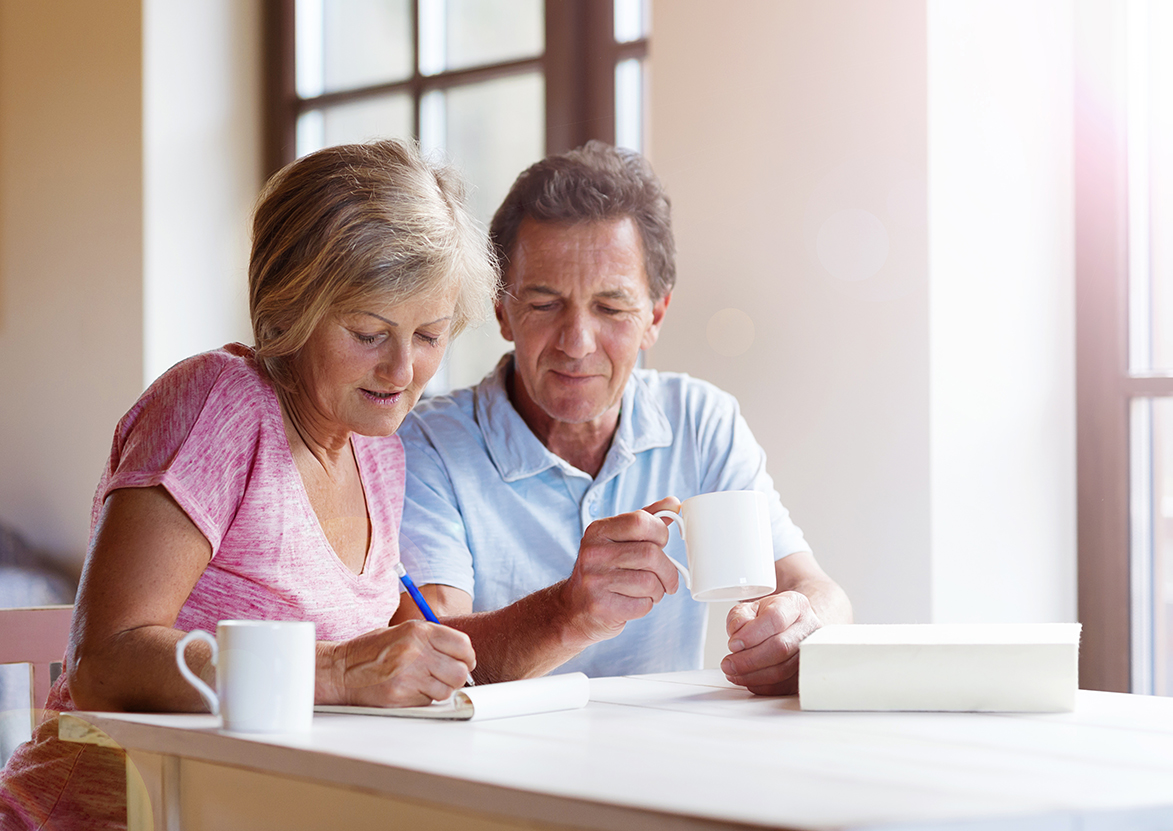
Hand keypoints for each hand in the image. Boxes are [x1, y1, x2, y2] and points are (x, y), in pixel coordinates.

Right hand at [327, 620, 474, 706]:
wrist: (340, 670)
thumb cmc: (370, 651)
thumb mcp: (402, 632)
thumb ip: (432, 640)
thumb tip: (462, 654)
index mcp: (419, 631)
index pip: (463, 645)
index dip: (467, 656)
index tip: (464, 662)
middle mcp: (416, 651)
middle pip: (460, 671)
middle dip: (457, 676)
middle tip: (446, 676)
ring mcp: (409, 675)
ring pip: (447, 690)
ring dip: (440, 690)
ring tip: (423, 682)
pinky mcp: (401, 696)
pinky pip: (428, 701)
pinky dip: (424, 699)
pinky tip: (409, 690)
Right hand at [559, 497, 682, 643]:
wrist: (575, 607)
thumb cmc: (605, 569)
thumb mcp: (618, 539)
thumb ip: (645, 520)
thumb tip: (674, 503)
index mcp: (598, 531)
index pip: (641, 521)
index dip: (660, 533)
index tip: (662, 544)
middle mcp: (593, 553)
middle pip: (651, 554)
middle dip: (668, 570)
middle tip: (668, 578)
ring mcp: (594, 581)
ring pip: (650, 582)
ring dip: (659, 590)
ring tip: (650, 591)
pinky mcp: (601, 606)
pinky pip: (643, 605)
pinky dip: (647, 605)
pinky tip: (636, 602)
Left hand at [721, 591, 821, 695]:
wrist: (788, 627)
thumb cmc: (769, 618)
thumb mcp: (749, 609)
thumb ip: (739, 618)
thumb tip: (737, 634)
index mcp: (794, 605)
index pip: (775, 618)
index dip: (752, 634)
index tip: (733, 644)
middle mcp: (808, 627)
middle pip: (781, 647)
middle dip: (749, 659)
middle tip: (728, 663)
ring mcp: (811, 652)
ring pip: (783, 670)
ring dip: (752, 675)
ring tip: (733, 672)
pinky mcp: (805, 673)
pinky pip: (784, 686)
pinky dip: (761, 686)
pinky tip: (747, 679)